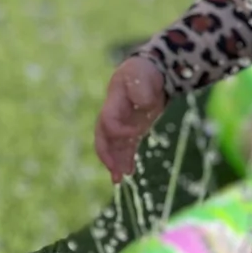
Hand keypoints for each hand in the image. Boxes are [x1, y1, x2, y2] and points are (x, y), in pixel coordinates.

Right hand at [93, 57, 166, 181]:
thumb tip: (143, 104)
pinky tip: (128, 173)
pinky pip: (125, 148)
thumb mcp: (141, 76)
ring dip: (115, 162)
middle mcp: (113, 115)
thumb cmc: (142, 72)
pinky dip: (125, 160)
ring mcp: (122, 124)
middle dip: (106, 154)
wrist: (148, 72)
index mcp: (113, 102)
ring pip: (114, 146)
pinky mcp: (132, 130)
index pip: (108, 121)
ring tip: (118, 180)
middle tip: (113, 170)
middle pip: (103, 138)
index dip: (119, 130)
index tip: (137, 132)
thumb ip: (141, 89)